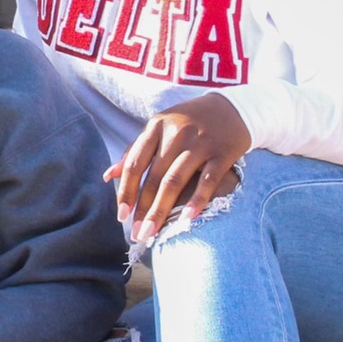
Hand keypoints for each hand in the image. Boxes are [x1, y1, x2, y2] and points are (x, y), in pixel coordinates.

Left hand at [108, 93, 251, 243]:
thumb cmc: (189, 122)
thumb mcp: (160, 127)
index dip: (126, 191)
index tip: (122, 215)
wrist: (233, 108)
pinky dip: (196, 201)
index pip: (135, 164)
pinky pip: (207, 181)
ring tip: (152, 232)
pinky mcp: (222, 153)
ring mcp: (199, 143)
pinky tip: (186, 219)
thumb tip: (109, 176)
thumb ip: (135, 150)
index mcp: (156, 127)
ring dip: (161, 210)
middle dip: (143, 209)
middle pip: (154, 177)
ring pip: (175, 181)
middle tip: (137, 233)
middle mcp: (176, 134)